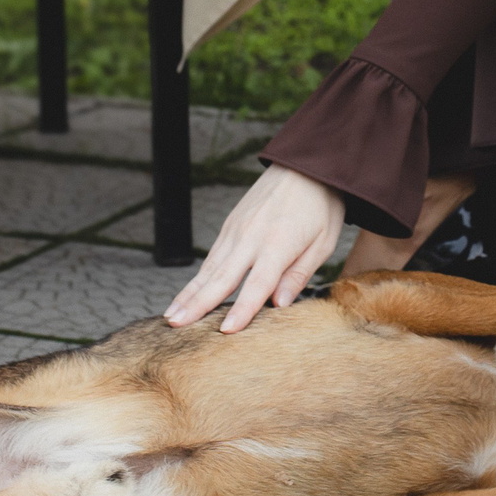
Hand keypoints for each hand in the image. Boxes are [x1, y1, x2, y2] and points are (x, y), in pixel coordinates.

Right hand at [163, 165, 344, 332]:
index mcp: (278, 243)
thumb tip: (279, 304)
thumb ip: (299, 274)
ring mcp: (236, 229)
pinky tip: (187, 294)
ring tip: (171, 316)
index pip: (257, 284)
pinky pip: (212, 256)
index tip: (225, 331)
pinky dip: (197, 277)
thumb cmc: (321, 205)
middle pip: (221, 277)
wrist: (306, 163)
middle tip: (176, 325)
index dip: (242, 309)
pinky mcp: (230, 224)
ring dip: (189, 293)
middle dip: (197, 304)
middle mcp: (251, 236)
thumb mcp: (323, 242)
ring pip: (209, 267)